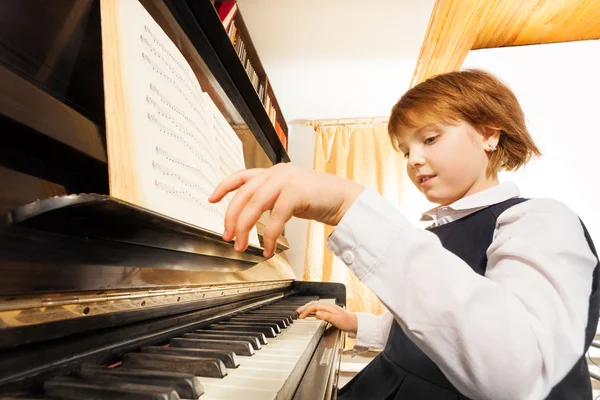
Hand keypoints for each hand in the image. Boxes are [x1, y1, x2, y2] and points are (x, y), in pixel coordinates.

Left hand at [209, 163, 363, 256]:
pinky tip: (269, 249)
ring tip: (242, 246)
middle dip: (232, 217)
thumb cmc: (318, 199)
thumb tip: (249, 215)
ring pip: (256, 204)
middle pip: (244, 194)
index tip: (211, 199)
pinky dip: (270, 236)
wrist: (345, 200)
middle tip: (228, 237)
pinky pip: (276, 217)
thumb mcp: (289, 195)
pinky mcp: (297, 192)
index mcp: (273, 172)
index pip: (242, 175)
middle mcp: (277, 173)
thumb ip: (271, 199)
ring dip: (246, 228)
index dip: (224, 186)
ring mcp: (287, 180)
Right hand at [297, 301, 357, 333]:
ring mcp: (328, 308)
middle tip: (297, 312)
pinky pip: (318, 308)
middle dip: (304, 308)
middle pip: (313, 304)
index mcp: (328, 307)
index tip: (300, 316)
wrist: (354, 323)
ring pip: (315, 306)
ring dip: (307, 308)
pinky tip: (311, 313)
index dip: (306, 311)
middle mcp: (328, 306)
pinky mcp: (329, 311)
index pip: (314, 306)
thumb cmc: (346, 322)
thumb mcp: (336, 320)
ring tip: (301, 311)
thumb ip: (326, 316)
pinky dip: (312, 310)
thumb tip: (317, 313)